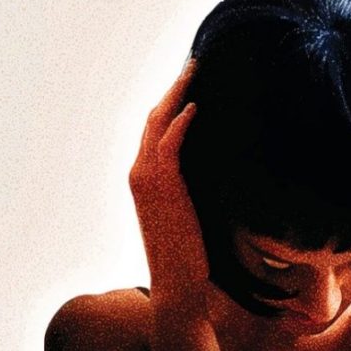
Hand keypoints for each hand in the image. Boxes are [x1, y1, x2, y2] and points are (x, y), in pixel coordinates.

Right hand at [129, 59, 207, 304]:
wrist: (177, 284)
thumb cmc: (187, 256)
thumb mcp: (187, 215)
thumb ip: (189, 190)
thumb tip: (211, 173)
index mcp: (144, 179)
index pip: (153, 130)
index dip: (169, 104)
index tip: (188, 83)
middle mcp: (139, 174)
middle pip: (153, 119)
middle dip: (173, 89)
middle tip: (193, 65)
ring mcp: (147, 180)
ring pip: (157, 124)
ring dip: (177, 94)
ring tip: (194, 72)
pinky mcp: (163, 188)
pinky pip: (169, 145)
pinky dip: (180, 122)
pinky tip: (195, 105)